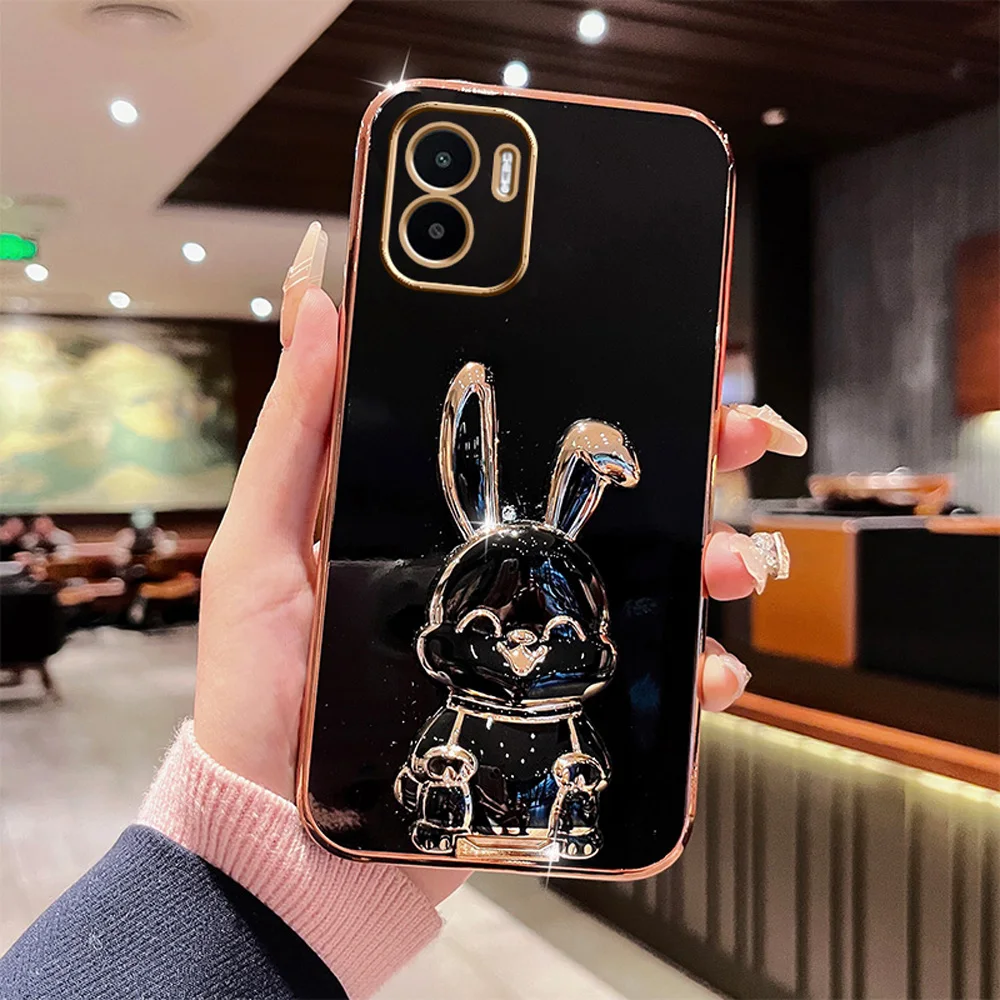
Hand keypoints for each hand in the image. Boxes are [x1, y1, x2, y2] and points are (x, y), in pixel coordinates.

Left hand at [193, 221, 806, 869]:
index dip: (593, 393)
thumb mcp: (263, 550)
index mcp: (433, 523)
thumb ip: (294, 436)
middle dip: (688, 461)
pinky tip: (714, 667)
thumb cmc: (263, 691)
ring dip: (707, 557)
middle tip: (736, 432)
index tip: (656, 350)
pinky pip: (637, 681)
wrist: (288, 834)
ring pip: (641, 582)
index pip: (527, 444)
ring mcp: (529, 643)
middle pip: (604, 506)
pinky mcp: (551, 711)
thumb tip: (317, 302)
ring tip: (732, 556)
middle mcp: (493, 573)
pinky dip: (688, 669)